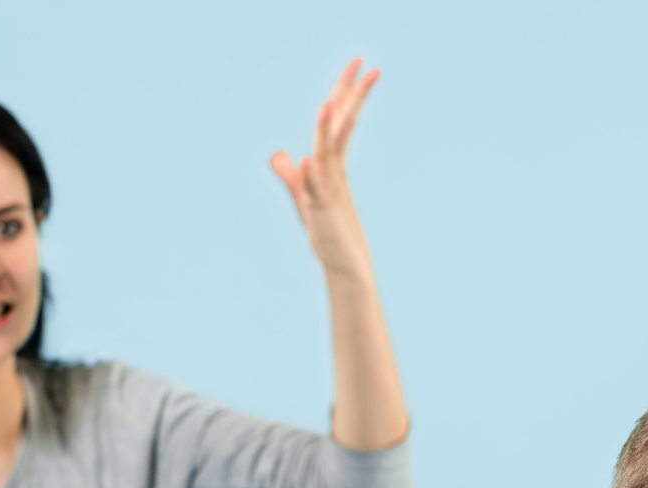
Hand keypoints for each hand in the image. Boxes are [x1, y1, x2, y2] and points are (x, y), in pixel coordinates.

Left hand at [269, 59, 378, 280]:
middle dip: (351, 97)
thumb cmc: (327, 230)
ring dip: (324, 130)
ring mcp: (328, 190)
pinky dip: (312, 175)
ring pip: (327, 154)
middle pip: (340, 127)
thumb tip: (279, 155)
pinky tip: (309, 161)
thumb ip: (292, 175)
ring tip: (324, 105)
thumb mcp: (303, 198)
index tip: (359, 64)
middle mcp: (332, 171)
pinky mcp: (323, 212)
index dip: (346, 91)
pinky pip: (316, 191)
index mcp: (331, 163)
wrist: (344, 263)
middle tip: (368, 67)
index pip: (339, 119)